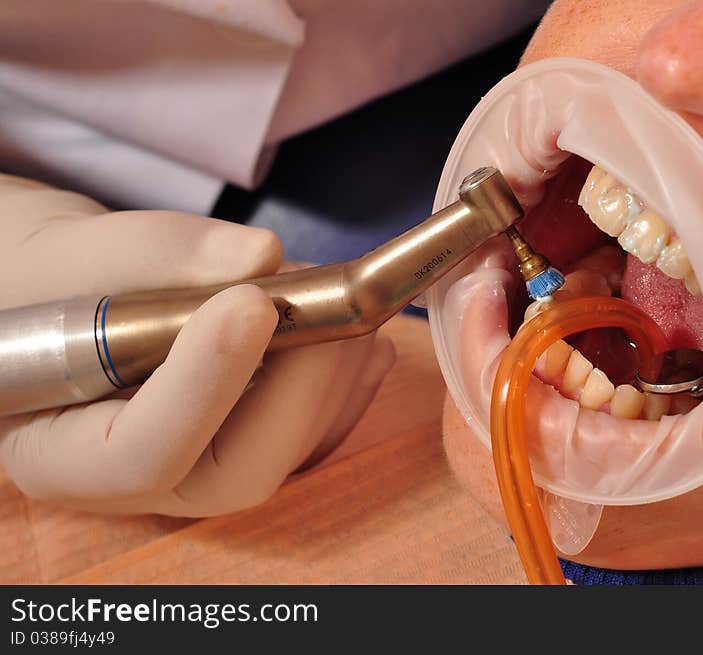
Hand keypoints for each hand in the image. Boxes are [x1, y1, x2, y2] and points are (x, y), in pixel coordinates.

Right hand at [0, 175, 394, 514]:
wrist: (69, 293)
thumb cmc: (54, 279)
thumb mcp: (77, 254)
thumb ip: (155, 256)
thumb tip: (260, 256)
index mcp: (64, 455)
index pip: (142, 453)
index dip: (206, 384)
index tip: (251, 302)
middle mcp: (142, 484)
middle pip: (237, 473)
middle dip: (298, 386)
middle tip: (322, 300)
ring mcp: (202, 470)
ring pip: (287, 455)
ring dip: (331, 376)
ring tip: (334, 296)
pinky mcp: (246, 447)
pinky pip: (311, 439)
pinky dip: (346, 386)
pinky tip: (364, 340)